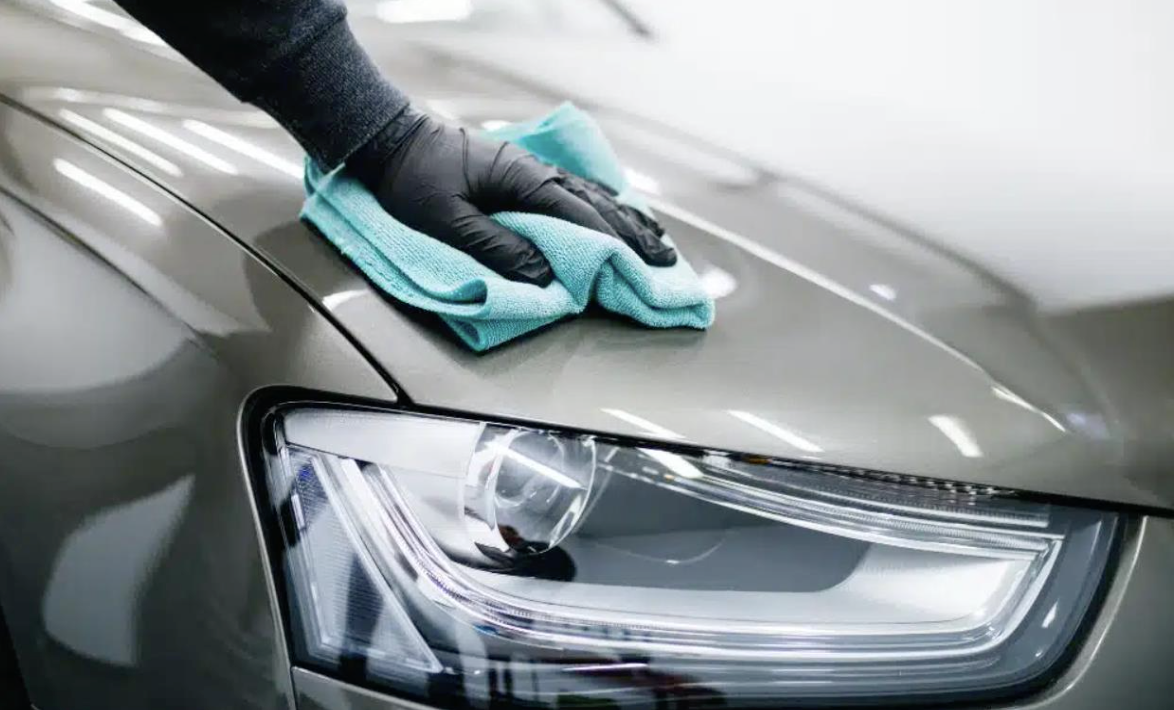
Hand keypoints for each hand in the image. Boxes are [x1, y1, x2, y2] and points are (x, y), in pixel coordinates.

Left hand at [352, 107, 675, 285]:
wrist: (391, 140)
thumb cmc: (412, 180)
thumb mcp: (446, 221)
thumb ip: (496, 248)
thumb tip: (545, 277)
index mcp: (523, 180)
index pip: (578, 217)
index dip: (611, 246)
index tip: (640, 270)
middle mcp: (537, 173)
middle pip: (597, 208)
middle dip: (633, 238)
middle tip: (666, 265)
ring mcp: (534, 174)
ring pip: (593, 200)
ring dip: (628, 224)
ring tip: (658, 246)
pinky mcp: (525, 179)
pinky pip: (578, 196)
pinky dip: (606, 210)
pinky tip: (621, 218)